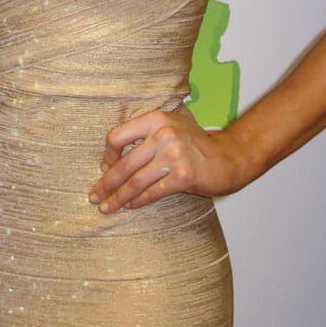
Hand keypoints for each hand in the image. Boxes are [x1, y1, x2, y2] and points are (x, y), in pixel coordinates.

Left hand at [89, 107, 245, 213]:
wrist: (230, 157)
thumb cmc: (196, 145)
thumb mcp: (171, 127)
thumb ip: (145, 135)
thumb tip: (109, 161)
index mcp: (156, 119)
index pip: (117, 137)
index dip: (107, 156)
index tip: (104, 169)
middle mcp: (163, 134)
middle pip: (123, 164)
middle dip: (106, 184)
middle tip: (94, 197)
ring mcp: (174, 155)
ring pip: (136, 181)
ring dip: (118, 198)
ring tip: (107, 207)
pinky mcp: (183, 176)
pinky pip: (152, 192)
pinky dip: (138, 201)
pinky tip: (131, 206)